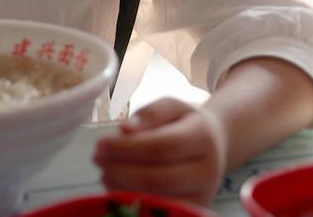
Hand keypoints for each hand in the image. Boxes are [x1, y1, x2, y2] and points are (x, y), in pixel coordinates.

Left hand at [92, 97, 225, 205]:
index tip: (100, 143)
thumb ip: (149, 113)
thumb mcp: (172, 106)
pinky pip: (160, 210)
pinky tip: (116, 185)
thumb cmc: (186, 123)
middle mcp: (208, 170)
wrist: (215, 146)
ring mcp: (203, 195)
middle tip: (96, 158)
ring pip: (157, 198)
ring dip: (122, 186)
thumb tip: (125, 130)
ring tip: (104, 171)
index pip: (161, 146)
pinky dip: (132, 200)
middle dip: (120, 169)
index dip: (127, 148)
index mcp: (204, 137)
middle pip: (158, 177)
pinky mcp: (194, 210)